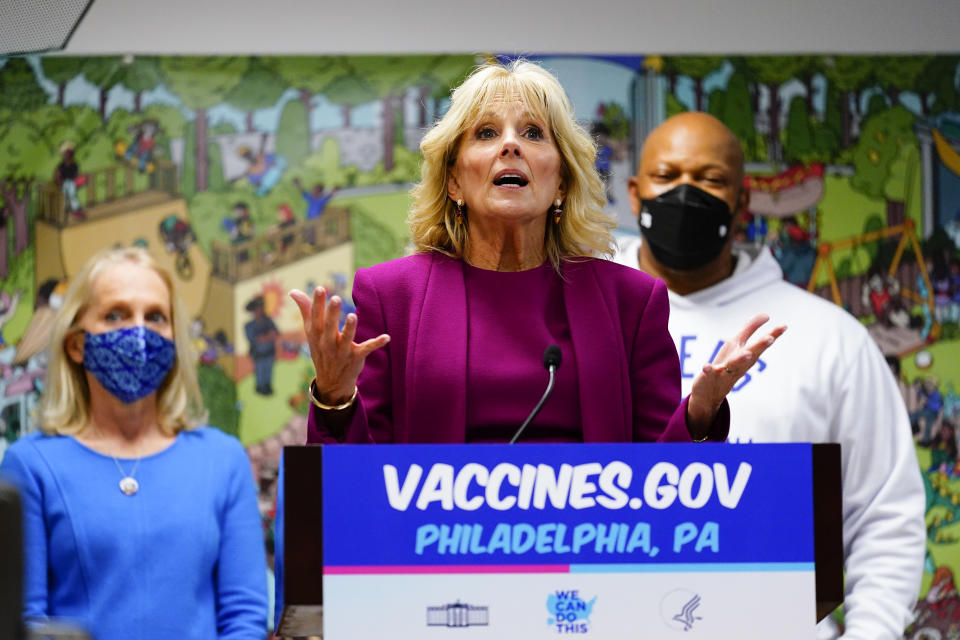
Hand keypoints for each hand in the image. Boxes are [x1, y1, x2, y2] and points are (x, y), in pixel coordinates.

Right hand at [290, 286, 389, 404]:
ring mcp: (342, 351)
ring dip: (350, 328)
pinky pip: (367, 349)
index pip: (316, 317)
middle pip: (329, 327)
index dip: (317, 303)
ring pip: (346, 338)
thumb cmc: (321, 349)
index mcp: (317, 334)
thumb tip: (293, 291)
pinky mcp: (356, 357)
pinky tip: (386, 337)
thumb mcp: (311, 332)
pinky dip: (377, 343)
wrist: (331, 381)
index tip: (320, 288)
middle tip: (336, 298)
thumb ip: (305, 310)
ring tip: (353, 316)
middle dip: (332, 314)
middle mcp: (328, 343)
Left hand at [687, 313, 785, 437]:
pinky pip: (709, 374)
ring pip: (734, 365)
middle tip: (770, 338)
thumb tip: (766, 315)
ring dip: (740, 359)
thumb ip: (750, 329)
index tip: (784, 326)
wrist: (710, 392)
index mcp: (746, 355)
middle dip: (759, 346)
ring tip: (747, 353)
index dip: (773, 335)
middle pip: (751, 354)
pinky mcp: (710, 377)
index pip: (761, 344)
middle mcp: (739, 364)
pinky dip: (708, 370)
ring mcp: (725, 372)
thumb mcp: (737, 344)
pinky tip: (706, 366)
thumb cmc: (726, 364)